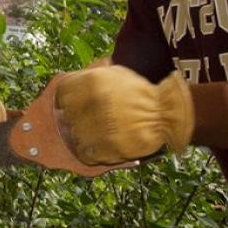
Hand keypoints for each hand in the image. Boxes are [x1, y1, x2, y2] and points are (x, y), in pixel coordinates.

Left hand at [54, 67, 194, 163]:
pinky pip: (86, 154)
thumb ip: (90, 76)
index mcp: (94, 82)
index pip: (61, 94)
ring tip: (96, 133)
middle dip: (75, 118)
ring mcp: (102, 127)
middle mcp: (95, 103)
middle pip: (67, 117)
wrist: (166, 113)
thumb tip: (66, 84)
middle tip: (87, 120)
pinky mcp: (110, 148)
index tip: (70, 106)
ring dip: (83, 136)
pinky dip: (90, 152)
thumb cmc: (139, 93)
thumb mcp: (115, 74)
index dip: (65, 101)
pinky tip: (99, 145)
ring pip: (75, 137)